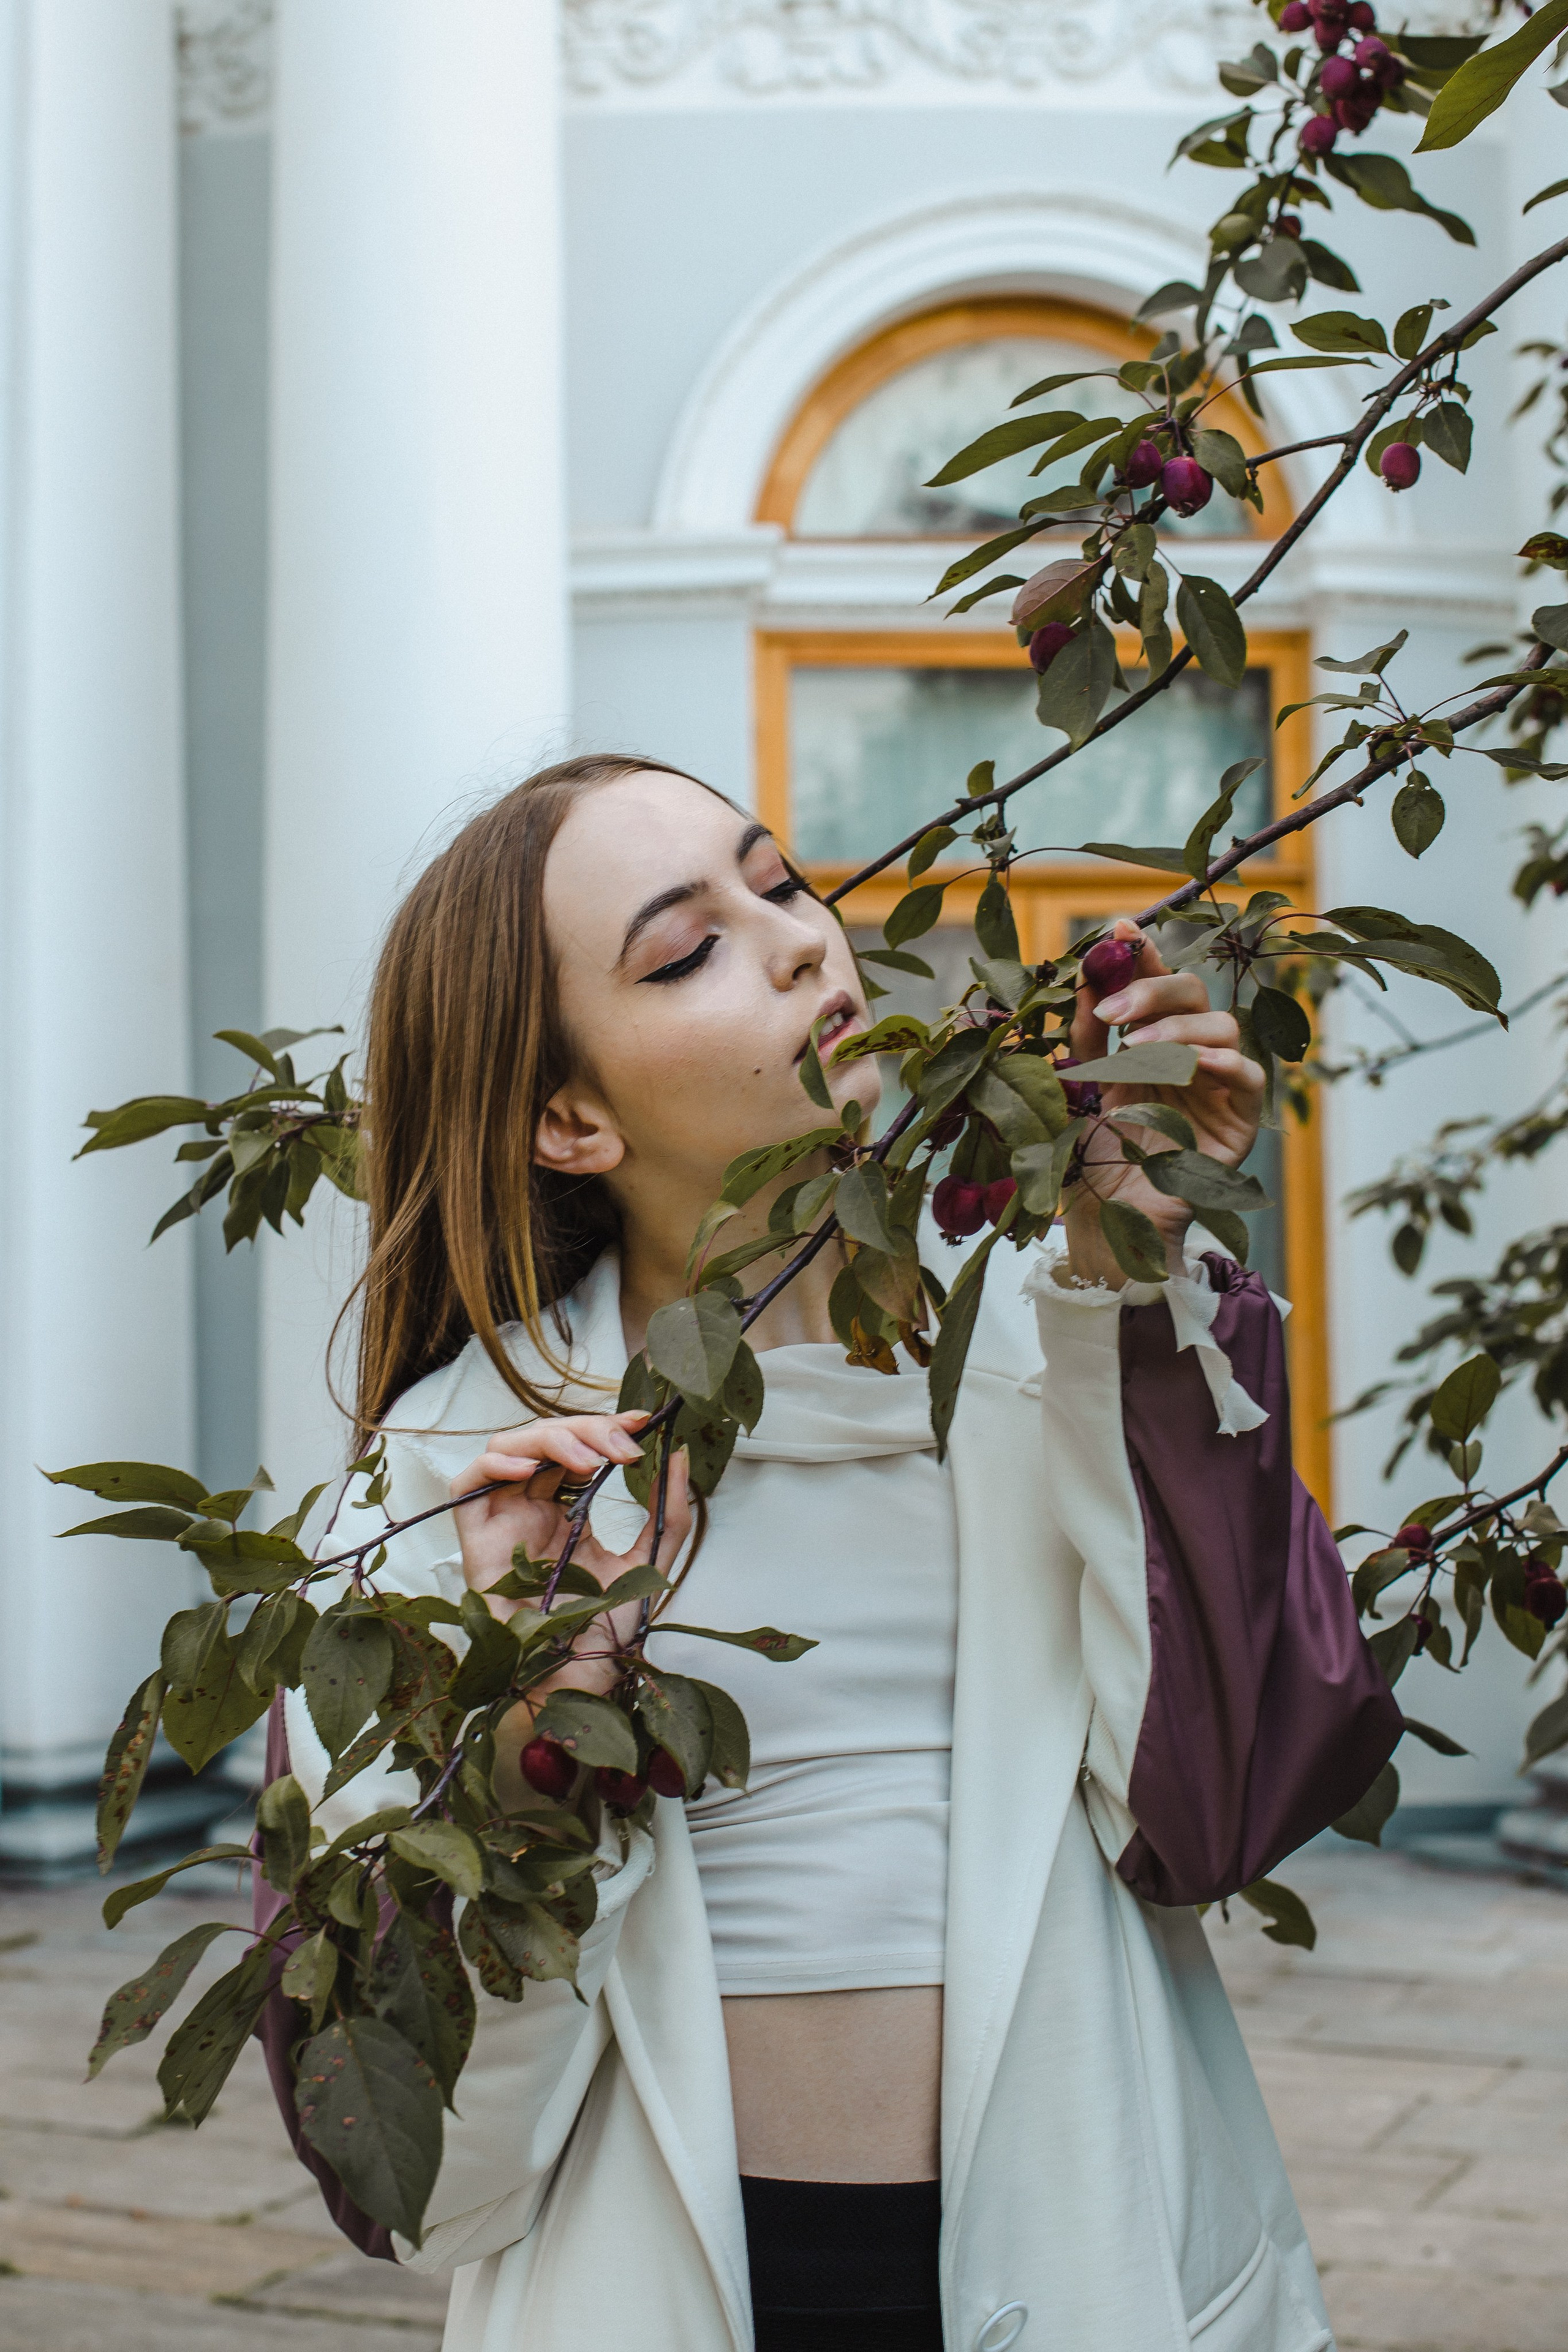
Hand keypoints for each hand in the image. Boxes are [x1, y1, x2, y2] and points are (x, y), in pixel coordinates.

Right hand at [449, 1411, 690, 1708]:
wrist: (573, 1680)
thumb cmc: (601, 1632)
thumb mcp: (648, 1562)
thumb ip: (668, 1512)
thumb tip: (679, 1455)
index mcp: (567, 1512)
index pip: (579, 1448)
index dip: (607, 1426)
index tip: (646, 1422)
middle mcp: (532, 1509)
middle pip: (547, 1440)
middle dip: (589, 1430)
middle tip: (625, 1446)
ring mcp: (502, 1520)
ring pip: (508, 1448)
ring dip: (550, 1440)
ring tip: (589, 1459)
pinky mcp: (474, 1539)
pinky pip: (467, 1485)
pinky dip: (495, 1463)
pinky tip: (530, 1468)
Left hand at [1063, 918, 1264, 1284]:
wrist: (1109, 1226)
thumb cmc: (1090, 1162)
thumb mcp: (1076, 1090)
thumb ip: (1083, 1036)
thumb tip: (1086, 973)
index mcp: (1146, 1042)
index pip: (1153, 983)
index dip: (1142, 953)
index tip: (1120, 929)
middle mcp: (1186, 1056)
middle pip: (1194, 992)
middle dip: (1153, 988)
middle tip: (1113, 1013)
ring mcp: (1216, 1086)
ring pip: (1222, 1026)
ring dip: (1177, 1028)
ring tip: (1135, 1053)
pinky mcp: (1238, 1120)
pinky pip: (1248, 1075)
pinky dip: (1220, 1061)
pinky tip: (1188, 1065)